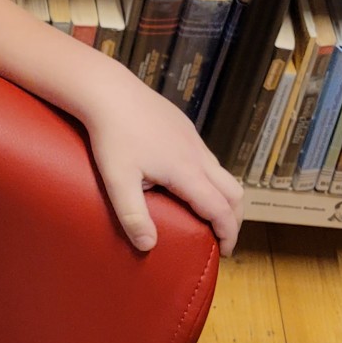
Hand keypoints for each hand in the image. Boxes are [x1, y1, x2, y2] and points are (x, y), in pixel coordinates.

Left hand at [80, 69, 243, 256]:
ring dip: (223, 197)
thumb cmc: (111, 135)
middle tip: (222, 237)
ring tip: (208, 214)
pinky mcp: (183, 127)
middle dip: (233, 218)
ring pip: (222, 173)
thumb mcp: (117, 180)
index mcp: (186, 171)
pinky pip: (208, 158)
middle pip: (233, 191)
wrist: (108, 91)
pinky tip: (189, 183)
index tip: (225, 252)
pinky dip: (211, 178)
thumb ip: (133, 215)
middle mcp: (197, 155)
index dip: (228, 233)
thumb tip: (148, 246)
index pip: (220, 209)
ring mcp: (192, 138)